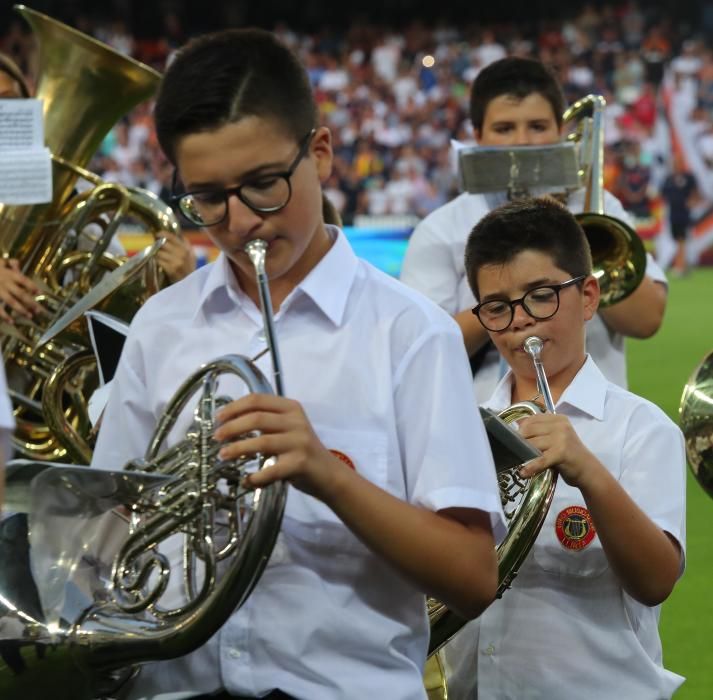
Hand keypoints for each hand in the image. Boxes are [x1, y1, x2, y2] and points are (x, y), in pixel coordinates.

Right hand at [0, 259, 43, 322]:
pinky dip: (5, 316)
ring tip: (30, 316)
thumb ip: (9, 262)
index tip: (40, 293)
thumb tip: (17, 263)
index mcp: (8, 274)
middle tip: (39, 310)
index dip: (32, 286)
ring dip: (22, 310)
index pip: (24, 280)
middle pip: (21, 294)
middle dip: (31, 302)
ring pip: (12, 302)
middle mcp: (5, 283)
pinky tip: (11, 321)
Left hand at [155, 231, 195, 283]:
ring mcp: (177, 262)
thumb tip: (176, 234)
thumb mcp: (190, 255)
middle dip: (158, 244)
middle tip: (156, 246)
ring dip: (156, 253)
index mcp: (187, 249)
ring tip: (157, 255)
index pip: (173, 237)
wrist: (190, 285)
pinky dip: (157, 261)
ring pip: (160, 252)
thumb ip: (185, 244)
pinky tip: (158, 262)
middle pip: (164, 244)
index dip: (163, 234)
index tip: (157, 234)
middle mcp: (183, 254)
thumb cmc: (188, 269)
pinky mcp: (172, 270)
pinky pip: (159, 261)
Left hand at [213, 393, 346, 500]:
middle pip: (257, 418)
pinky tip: (246, 481)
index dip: (234, 407)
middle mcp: (297, 421)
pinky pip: (270, 470)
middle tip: (216, 437)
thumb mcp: (287, 428)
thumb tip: (228, 423)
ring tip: (223, 456)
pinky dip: (255, 477)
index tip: (218, 418)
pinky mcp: (300, 463)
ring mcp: (300, 442)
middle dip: (232, 427)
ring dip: (238, 449)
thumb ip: (265, 422)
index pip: (258, 400)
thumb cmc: (301, 450)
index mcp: (291, 408)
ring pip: (261, 442)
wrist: (328, 474)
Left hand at [517, 413, 602, 487]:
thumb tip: (516, 427)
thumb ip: (540, 431)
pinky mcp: (561, 452)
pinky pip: (540, 460)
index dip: (521, 430)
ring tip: (516, 462)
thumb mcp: (555, 437)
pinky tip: (523, 473)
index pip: (531, 419)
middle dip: (519, 442)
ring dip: (523, 454)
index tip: (514, 440)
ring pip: (532, 444)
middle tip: (514, 452)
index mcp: (558, 419)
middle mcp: (560, 425)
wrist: (588, 470)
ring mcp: (562, 438)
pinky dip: (530, 467)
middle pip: (529, 430)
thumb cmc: (568, 454)